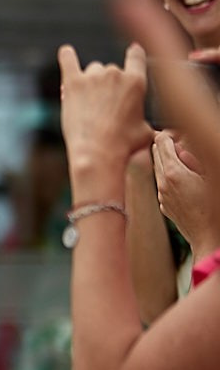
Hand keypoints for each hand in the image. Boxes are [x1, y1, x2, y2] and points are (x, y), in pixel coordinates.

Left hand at [58, 41, 152, 188]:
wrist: (97, 152)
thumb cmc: (123, 145)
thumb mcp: (146, 132)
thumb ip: (147, 121)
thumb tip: (157, 131)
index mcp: (136, 82)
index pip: (136, 58)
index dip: (134, 53)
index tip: (133, 49)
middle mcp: (115, 74)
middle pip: (110, 70)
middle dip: (107, 84)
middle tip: (103, 106)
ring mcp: (93, 77)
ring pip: (92, 70)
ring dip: (90, 81)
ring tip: (87, 103)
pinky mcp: (72, 83)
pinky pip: (68, 61)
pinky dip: (67, 56)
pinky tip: (66, 52)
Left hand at [155, 131, 218, 258]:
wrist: (210, 238)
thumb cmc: (216, 206)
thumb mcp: (211, 175)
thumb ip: (194, 157)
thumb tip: (180, 145)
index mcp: (174, 173)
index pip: (162, 143)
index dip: (169, 134)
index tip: (176, 132)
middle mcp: (163, 184)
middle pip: (156, 154)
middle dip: (165, 145)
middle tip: (176, 139)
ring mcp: (162, 196)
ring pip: (158, 169)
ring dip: (166, 160)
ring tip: (180, 156)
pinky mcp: (165, 206)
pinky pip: (162, 185)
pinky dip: (168, 176)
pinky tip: (182, 176)